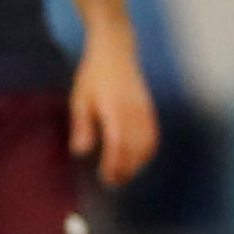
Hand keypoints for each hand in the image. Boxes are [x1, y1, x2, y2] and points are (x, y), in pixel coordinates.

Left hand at [68, 35, 158, 186]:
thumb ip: (82, 126)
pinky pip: (153, 135)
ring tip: (124, 174)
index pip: (118, 145)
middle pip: (134, 149)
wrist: (115, 50)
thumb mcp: (81, 99)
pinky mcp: (149, 109)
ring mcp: (144, 110)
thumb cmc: (94, 75)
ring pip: (146, 144)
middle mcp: (133, 112)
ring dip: (137, 163)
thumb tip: (81, 152)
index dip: (113, 165)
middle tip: (113, 183)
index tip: (105, 178)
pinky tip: (139, 159)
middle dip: (125, 169)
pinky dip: (148, 150)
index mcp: (115, 110)